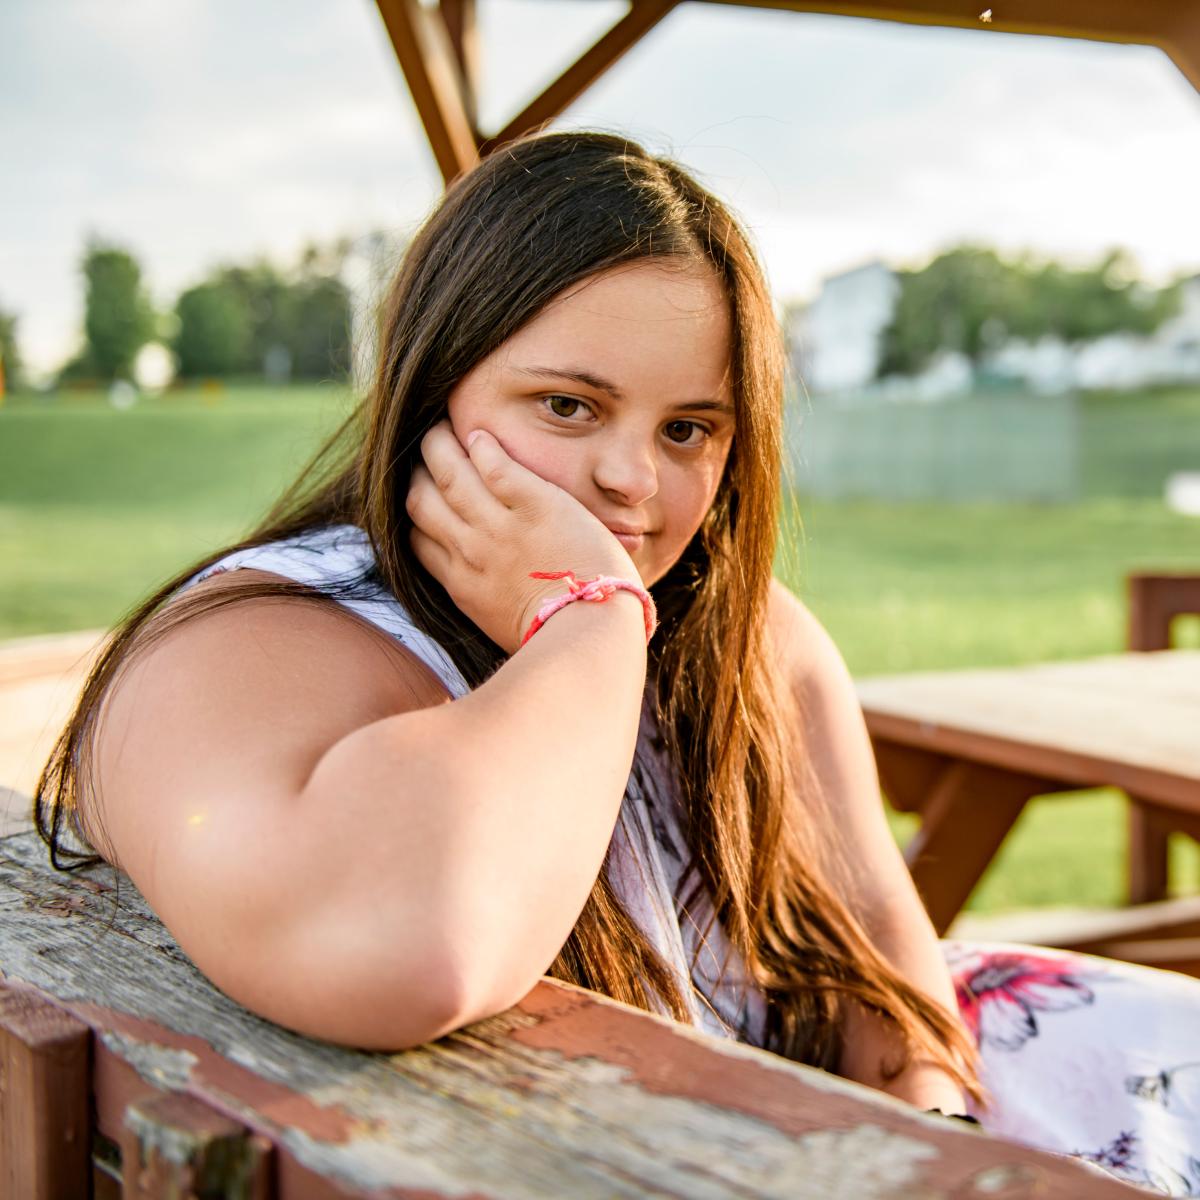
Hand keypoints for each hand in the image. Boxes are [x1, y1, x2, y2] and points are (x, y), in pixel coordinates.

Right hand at [406, 422, 642, 652]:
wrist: (590, 634)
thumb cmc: (560, 639)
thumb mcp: (506, 629)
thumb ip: (491, 605)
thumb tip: (493, 598)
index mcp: (464, 586)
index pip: (418, 541)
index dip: (415, 514)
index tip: (419, 496)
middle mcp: (472, 552)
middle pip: (422, 501)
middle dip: (415, 472)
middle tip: (422, 453)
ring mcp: (501, 528)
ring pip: (451, 475)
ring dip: (439, 446)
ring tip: (439, 427)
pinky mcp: (537, 507)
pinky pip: (497, 468)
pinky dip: (482, 447)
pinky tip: (480, 434)